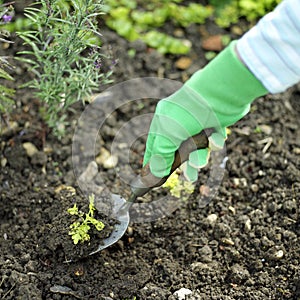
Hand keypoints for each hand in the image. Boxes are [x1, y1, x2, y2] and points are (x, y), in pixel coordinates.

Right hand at [144, 41, 267, 180]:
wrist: (217, 95)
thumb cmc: (187, 114)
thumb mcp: (167, 137)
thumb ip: (160, 157)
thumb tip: (155, 175)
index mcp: (163, 121)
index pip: (154, 145)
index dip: (153, 161)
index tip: (153, 176)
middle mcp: (178, 122)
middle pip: (178, 150)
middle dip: (184, 165)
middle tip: (189, 177)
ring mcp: (196, 123)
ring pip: (197, 147)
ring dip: (200, 157)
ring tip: (199, 164)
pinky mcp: (214, 124)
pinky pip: (212, 140)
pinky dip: (213, 142)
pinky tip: (215, 139)